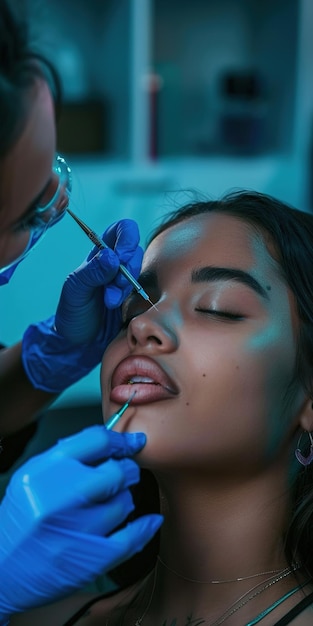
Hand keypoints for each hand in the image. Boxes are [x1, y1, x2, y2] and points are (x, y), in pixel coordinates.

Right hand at [0, 427, 161, 620]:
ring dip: (124, 501)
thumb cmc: (18, 523)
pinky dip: (145, 527)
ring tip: (111, 505)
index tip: (132, 443)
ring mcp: (75, 529)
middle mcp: (58, 498)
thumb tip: (109, 443)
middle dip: (126, 471)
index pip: (97, 441)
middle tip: (124, 475)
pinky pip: (132, 537)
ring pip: (124, 503)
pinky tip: (149, 521)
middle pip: (116, 471)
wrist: (0, 572)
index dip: (120, 440)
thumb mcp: (31, 479)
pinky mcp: (89, 559)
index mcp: (44, 471)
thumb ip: (67, 458)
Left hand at [22, 219, 142, 391]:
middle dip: (127, 268)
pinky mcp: (137, 300)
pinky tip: (120, 309)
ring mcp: (129, 282)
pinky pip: (146, 292)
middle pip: (135, 250)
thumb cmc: (73, 313)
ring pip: (141, 272)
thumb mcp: (75, 290)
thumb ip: (92, 272)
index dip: (126, 237)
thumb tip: (112, 257)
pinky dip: (134, 300)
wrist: (79, 344)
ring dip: (126, 287)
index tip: (120, 256)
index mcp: (100, 254)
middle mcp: (117, 264)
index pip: (121, 230)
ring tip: (110, 302)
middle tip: (113, 287)